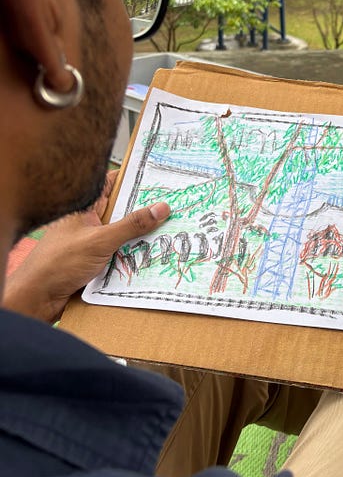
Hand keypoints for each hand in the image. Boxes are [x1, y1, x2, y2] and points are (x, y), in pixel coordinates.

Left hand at [3, 171, 170, 322]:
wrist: (37, 298)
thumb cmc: (59, 263)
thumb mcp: (100, 241)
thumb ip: (131, 225)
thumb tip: (161, 208)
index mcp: (85, 208)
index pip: (111, 184)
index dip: (132, 180)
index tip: (158, 179)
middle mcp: (88, 223)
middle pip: (121, 211)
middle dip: (143, 211)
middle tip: (172, 206)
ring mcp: (91, 242)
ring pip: (122, 234)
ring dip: (140, 236)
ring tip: (169, 230)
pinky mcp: (93, 262)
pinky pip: (119, 254)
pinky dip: (133, 255)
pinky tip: (151, 256)